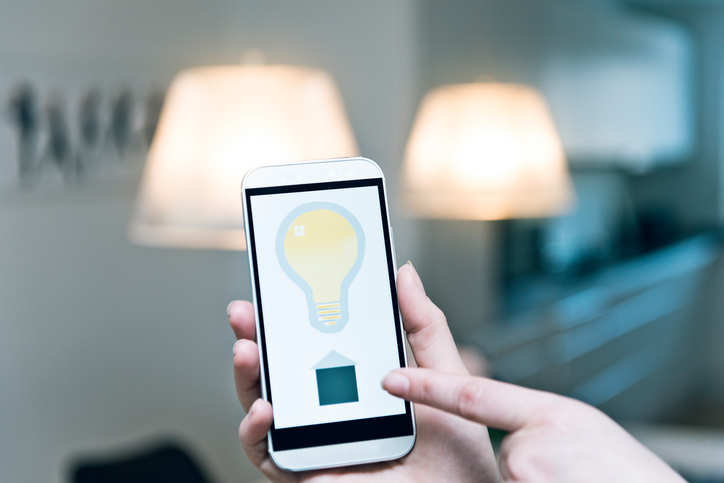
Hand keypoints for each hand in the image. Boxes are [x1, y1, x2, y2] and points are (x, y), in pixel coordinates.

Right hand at [228, 262, 499, 481]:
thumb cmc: (457, 454)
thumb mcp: (445, 378)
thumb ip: (424, 327)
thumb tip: (404, 273)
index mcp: (357, 382)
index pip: (312, 344)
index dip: (288, 318)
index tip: (275, 290)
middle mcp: (329, 409)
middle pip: (279, 370)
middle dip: (253, 338)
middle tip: (244, 312)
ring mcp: (316, 440)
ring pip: (263, 404)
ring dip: (247, 377)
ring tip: (248, 351)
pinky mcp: (307, 472)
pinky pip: (268, 454)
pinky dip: (253, 432)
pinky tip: (265, 409)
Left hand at [383, 369, 684, 481]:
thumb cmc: (621, 472)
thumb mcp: (578, 428)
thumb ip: (529, 417)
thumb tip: (493, 424)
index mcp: (550, 417)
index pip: (473, 396)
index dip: (426, 386)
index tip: (389, 379)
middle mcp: (530, 451)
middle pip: (500, 454)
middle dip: (523, 467)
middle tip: (567, 475)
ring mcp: (523, 477)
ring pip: (507, 479)